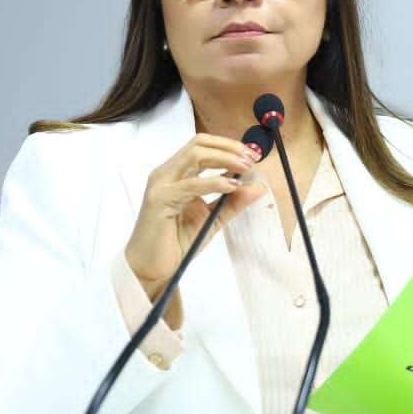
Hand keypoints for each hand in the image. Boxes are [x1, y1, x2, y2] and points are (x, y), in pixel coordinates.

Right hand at [124, 133, 266, 301]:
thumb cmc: (176, 243)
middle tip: (252, 157)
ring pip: (194, 156)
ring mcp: (160, 185)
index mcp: (176, 174)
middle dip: (229, 147)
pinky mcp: (159, 200)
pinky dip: (214, 182)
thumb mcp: (213, 218)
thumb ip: (233, 202)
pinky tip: (231, 186)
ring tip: (245, 167)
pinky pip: (190, 185)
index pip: (202, 145)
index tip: (253, 154)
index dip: (229, 145)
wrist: (153, 268)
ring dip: (224, 158)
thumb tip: (259, 186)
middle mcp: (166, 174)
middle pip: (198, 144)